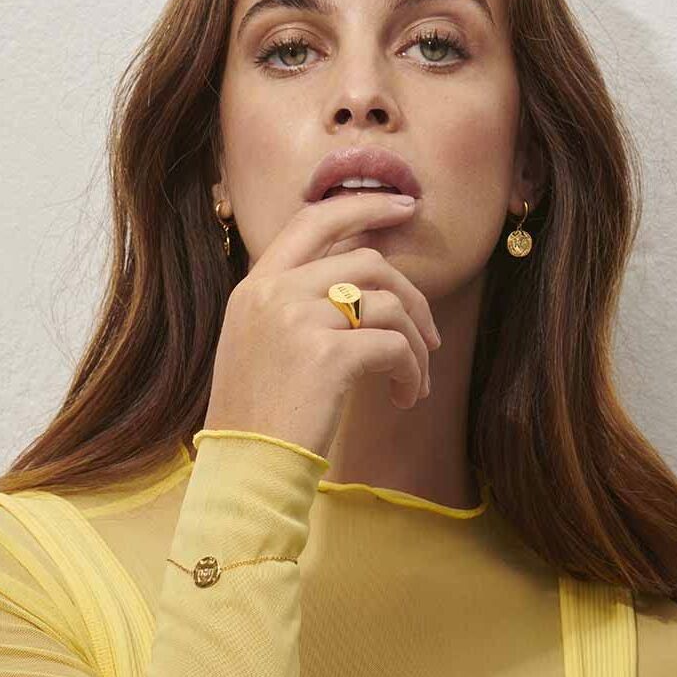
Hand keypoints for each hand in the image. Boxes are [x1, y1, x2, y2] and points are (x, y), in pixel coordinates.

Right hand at [201, 192, 440, 459]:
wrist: (246, 471)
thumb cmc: (260, 418)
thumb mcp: (260, 345)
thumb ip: (297, 304)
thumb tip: (362, 284)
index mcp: (255, 286)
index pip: (313, 220)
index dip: (363, 205)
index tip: (404, 206)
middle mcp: (273, 293)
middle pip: (367, 260)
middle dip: (411, 294)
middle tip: (431, 335)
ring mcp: (297, 320)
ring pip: (388, 305)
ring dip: (415, 345)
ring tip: (414, 381)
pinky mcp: (326, 354)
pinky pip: (394, 346)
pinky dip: (411, 371)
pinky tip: (405, 397)